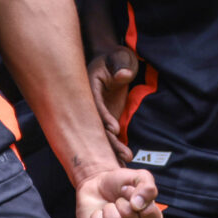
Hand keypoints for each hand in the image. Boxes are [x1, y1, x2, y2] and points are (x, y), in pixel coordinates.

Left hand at [76, 165, 162, 217]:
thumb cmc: (122, 185)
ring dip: (108, 208)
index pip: (148, 212)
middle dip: (121, 201)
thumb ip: (147, 188)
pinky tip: (100, 216)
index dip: (137, 195)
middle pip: (129, 216)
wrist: (97, 187)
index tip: (131, 190)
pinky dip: (96, 215)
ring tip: (110, 208)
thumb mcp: (140, 177)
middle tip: (119, 201)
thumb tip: (137, 205)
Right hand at [86, 47, 138, 162]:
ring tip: (127, 158)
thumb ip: (121, 64)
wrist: (115, 63)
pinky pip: (110, 135)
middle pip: (98, 125)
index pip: (96, 105)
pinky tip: (124, 160)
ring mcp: (99, 113)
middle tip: (123, 154)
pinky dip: (116, 147)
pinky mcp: (107, 119)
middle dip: (109, 141)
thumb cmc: (117, 57)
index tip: (114, 129)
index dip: (104, 117)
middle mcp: (91, 104)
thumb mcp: (121, 56)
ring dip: (114, 147)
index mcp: (90, 87)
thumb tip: (122, 75)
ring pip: (104, 133)